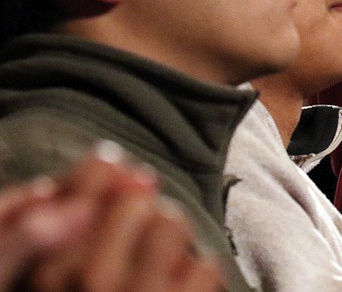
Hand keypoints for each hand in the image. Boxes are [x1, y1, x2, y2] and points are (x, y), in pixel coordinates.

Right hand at [8, 143, 222, 291]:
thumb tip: (110, 157)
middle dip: (146, 217)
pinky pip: (203, 266)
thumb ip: (76, 219)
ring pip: (172, 223)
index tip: (123, 191)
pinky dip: (196, 283)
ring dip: (174, 247)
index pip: (87, 184)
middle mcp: (82, 280)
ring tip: (159, 277)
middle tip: (140, 253)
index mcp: (43, 271)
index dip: (112, 181)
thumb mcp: (64, 274)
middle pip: (139, 198)